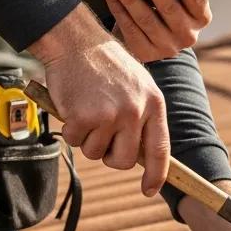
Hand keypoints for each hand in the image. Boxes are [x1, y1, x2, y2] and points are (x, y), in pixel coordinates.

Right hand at [27, 3, 169, 196]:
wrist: (77, 41)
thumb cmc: (106, 65)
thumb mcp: (138, 86)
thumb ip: (142, 116)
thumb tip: (140, 154)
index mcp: (154, 103)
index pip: (160, 149)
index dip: (156, 174)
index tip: (150, 190)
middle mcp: (136, 112)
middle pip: (124, 161)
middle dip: (110, 156)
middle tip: (100, 136)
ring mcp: (111, 115)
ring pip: (96, 153)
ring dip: (87, 138)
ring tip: (87, 109)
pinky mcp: (85, 117)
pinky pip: (75, 142)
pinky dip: (70, 130)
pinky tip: (73, 106)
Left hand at [105, 0, 211, 61]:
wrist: (158, 39)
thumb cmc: (169, 7)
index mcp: (201, 17)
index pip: (198, 0)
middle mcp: (187, 35)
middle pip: (170, 10)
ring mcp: (167, 47)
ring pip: (146, 20)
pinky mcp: (147, 53)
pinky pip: (131, 30)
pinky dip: (119, 10)